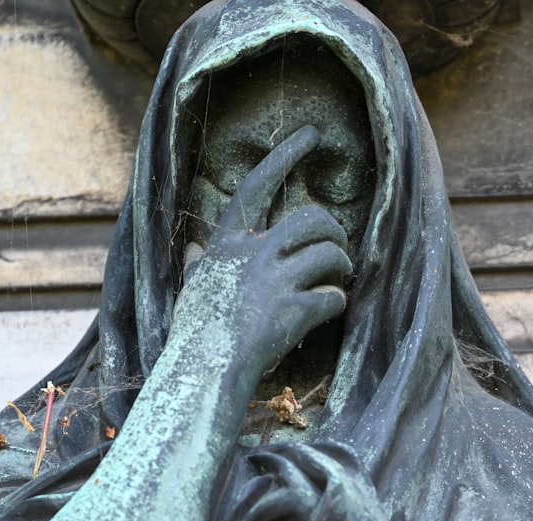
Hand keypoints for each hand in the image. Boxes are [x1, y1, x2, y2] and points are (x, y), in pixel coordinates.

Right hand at [173, 126, 352, 377]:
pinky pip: (333, 297)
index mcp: (226, 243)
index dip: (286, 155)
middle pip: (313, 218)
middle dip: (334, 230)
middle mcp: (252, 254)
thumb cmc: (194, 334)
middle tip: (337, 251)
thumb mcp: (191, 289)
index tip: (312, 134)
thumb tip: (192, 250)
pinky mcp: (294, 312)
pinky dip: (335, 303)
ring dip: (341, 267)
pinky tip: (325, 313)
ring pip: (330, 254)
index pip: (258, 184)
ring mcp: (274, 282)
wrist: (202, 374)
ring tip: (335, 280)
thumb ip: (197, 266)